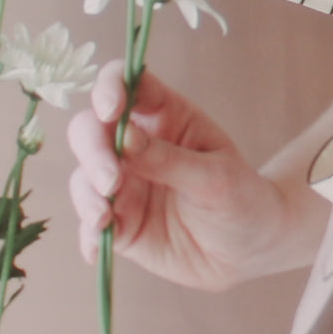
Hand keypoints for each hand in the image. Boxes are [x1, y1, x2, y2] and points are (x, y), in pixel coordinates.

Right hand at [67, 60, 281, 291]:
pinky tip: (96, 249)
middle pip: (91, 128)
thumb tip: (124, 137)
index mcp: (168, 116)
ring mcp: (125, 183)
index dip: (112, 87)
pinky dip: (87, 235)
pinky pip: (90, 224)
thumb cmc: (240, 197)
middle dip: (93, 150)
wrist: (249, 247)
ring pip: (83, 176)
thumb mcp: (215, 177)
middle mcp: (138, 144)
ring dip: (87, 195)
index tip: (110, 110)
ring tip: (104, 219)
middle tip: (111, 181)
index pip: (129, 84)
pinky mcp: (119, 221)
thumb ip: (170, 159)